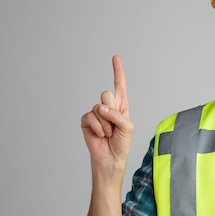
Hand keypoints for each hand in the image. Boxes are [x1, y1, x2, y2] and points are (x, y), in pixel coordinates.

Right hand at [81, 55, 133, 173]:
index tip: (115, 57)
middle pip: (106, 94)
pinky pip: (90, 117)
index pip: (119, 85)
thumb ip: (118, 115)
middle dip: (112, 110)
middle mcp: (109, 107)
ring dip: (106, 124)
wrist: (111, 158)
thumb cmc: (122, 143)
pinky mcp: (86, 120)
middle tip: (114, 124)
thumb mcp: (127, 128)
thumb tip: (101, 108)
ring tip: (109, 133)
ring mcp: (96, 113)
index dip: (117, 71)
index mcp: (121, 105)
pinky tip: (100, 135)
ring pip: (99, 108)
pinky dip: (97, 127)